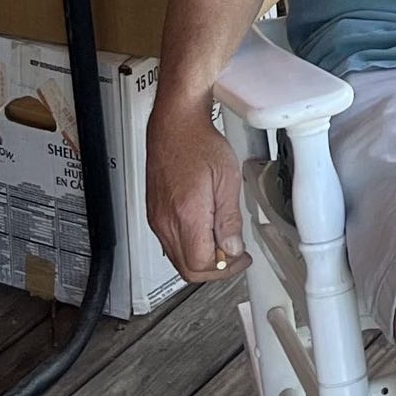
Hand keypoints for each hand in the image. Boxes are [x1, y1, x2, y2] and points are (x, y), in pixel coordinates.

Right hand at [147, 91, 247, 282]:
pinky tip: (205, 232)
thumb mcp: (227, 180)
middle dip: (214, 269)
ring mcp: (157, 219)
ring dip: (201, 259)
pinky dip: (189, 247)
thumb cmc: (199, 143)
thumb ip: (229, 220)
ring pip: (177, 259)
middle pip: (187, 269)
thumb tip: (232, 248)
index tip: (240, 258)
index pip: (201, 265)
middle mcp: (166, 222)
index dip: (225, 268)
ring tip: (223, 243)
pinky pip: (170, 244)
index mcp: (186, 216)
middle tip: (234, 257)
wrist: (175, 125)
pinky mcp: (154, 214)